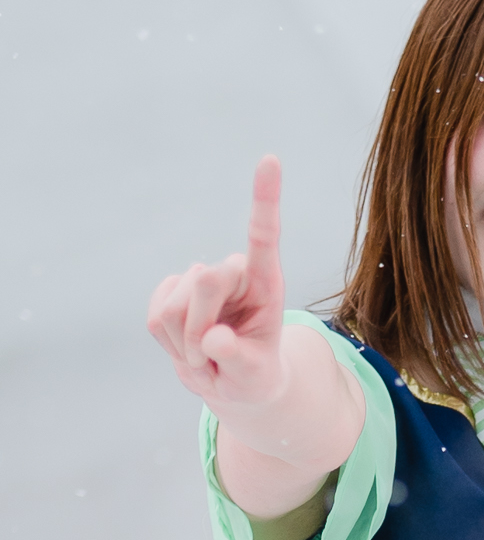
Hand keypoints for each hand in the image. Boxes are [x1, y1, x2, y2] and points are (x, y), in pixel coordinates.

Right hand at [147, 156, 286, 408]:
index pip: (264, 235)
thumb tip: (214, 339)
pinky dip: (168, 343)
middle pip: (203, 283)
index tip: (270, 158)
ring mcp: (199, 279)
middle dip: (201, 331)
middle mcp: (233, 272)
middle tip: (213, 359)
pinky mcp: (171, 290)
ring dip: (185, 344)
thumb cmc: (255, 376)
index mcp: (266, 283)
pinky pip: (156, 316)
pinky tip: (187, 345)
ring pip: (173, 307)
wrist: (230, 381)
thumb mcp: (256, 377)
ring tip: (206, 356)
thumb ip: (239, 358)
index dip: (264, 198)